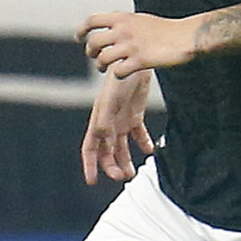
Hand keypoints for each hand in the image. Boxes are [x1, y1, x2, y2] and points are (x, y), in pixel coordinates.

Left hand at [77, 10, 196, 78]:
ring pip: (102, 59)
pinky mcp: (140, 61)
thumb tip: (107, 28)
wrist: (185, 36)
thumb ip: (122, 22)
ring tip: (106, 68)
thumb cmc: (164, 29)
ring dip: (101, 66)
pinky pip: (117, 72)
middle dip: (90, 52)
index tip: (78, 38)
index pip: (92, 20)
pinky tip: (123, 73)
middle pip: (93, 43)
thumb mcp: (139, 19)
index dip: (82, 30)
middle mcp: (123, 30)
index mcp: (122, 17)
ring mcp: (131, 46)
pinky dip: (117, 74)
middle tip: (95, 57)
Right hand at [80, 68, 155, 184]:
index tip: (92, 181)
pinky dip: (144, 144)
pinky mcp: (135, 114)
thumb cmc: (118, 79)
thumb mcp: (110, 100)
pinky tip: (150, 151)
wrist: (133, 60)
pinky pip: (138, 134)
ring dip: (125, 161)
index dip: (89, 165)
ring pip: (121, 147)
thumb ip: (105, 120)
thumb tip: (104, 141)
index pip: (90, 147)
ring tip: (132, 174)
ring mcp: (121, 120)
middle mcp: (108, 123)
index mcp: (98, 120)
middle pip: (106, 152)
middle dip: (111, 167)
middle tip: (122, 177)